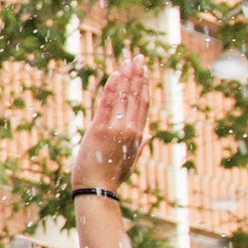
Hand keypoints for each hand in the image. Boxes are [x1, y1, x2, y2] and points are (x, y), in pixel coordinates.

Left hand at [72, 55, 152, 191]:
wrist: (97, 189)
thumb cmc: (111, 177)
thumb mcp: (130, 162)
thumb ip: (140, 147)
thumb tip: (149, 136)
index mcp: (137, 135)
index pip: (143, 105)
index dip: (144, 86)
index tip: (145, 72)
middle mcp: (130, 129)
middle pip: (136, 96)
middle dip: (138, 75)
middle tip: (139, 57)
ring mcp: (116, 128)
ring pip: (124, 97)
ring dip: (127, 76)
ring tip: (129, 60)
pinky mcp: (100, 129)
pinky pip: (108, 103)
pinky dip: (112, 88)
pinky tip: (116, 73)